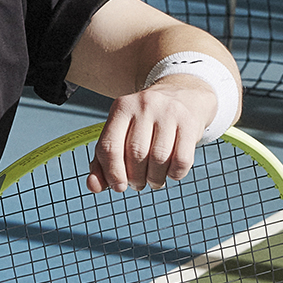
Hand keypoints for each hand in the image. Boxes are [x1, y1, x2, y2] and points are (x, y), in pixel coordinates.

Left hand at [85, 74, 217, 193]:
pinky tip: (170, 172)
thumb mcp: (120, 133)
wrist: (183, 96)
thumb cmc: (146, 123)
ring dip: (155, 179)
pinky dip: (174, 175)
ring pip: (159, 159)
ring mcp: (169, 113)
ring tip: (153, 180)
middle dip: (135, 178)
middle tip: (138, 183)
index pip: (110, 146)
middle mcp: (144, 106)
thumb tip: (93, 186)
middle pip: (136, 154)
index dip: (112, 173)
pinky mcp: (190, 123)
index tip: (118, 187)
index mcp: (121, 108)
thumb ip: (103, 161)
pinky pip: (181, 160)